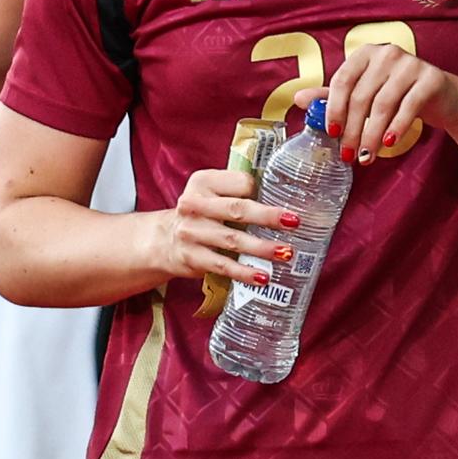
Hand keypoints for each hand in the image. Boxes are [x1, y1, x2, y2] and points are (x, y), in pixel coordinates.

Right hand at [159, 168, 301, 285]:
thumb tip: (283, 195)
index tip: (285, 200)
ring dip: (262, 248)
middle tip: (294, 222)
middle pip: (237, 210)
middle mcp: (194, 205)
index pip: (240, 183)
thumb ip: (237, 191)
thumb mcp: (211, 192)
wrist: (164, 240)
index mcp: (204, 181)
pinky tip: (263, 276)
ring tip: (286, 252)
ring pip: (233, 240)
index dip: (262, 191)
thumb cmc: (201, 213)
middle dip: (268, 217)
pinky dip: (244, 272)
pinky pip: (223, 266)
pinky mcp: (192, 257)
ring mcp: (191, 232)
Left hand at [299, 44, 457, 165]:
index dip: (334, 108)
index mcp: (365, 54)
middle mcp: (387, 53)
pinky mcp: (430, 78)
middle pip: (362, 96)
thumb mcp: (365, 93)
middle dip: (352, 129)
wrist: (443, 98)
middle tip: (348, 154)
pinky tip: (389, 144)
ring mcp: (410, 64)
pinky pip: (408, 107)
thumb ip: (333, 96)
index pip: (342, 80)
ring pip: (383, 105)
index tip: (332, 133)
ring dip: (372, 135)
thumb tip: (297, 99)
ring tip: (366, 157)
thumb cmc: (398, 95)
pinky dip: (396, 128)